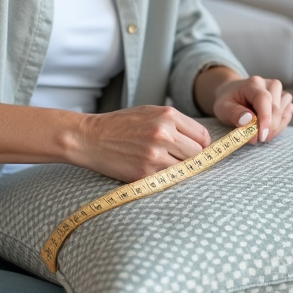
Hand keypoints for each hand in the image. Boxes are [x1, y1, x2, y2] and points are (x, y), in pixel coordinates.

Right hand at [74, 106, 210, 182]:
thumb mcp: (150, 113)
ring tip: (164, 164)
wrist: (91, 138)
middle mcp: (164, 134)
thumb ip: (175, 124)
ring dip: (178, 169)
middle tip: (178, 159)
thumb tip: (200, 141)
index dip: (201, 146)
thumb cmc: (121, 125)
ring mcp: (155, 155)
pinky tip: (152, 170)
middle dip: (191, 158)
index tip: (196, 150)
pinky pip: (167, 179)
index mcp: (167, 116)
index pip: (202, 136)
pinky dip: (164, 177)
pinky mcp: (145, 173)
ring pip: (185, 169)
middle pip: (197, 154)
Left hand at [207, 75, 292, 144]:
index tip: (262, 136)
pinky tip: (266, 127)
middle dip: (269, 128)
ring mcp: (279, 91)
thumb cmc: (228, 100)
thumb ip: (235, 114)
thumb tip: (248, 121)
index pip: (264, 99)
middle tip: (256, 139)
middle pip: (276, 109)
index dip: (265, 118)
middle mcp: (270, 84)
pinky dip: (279, 126)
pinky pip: (287, 115)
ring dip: (275, 128)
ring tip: (259, 132)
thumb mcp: (223, 107)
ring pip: (284, 113)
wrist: (233, 92)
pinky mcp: (284, 99)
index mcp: (253, 83)